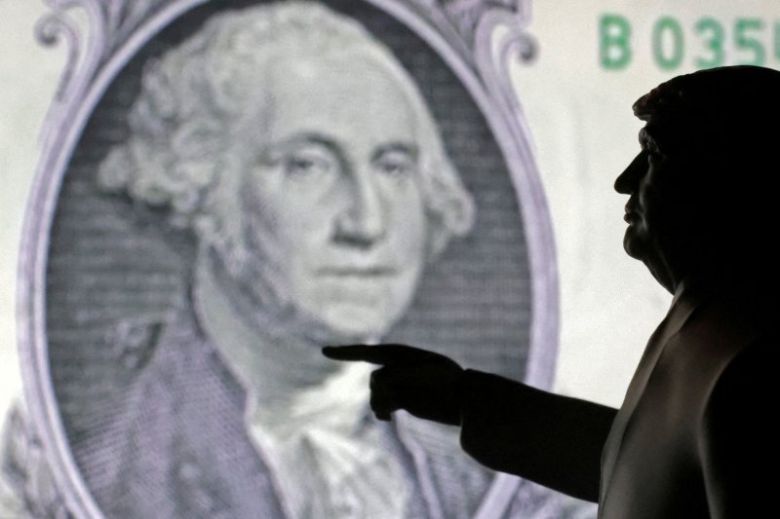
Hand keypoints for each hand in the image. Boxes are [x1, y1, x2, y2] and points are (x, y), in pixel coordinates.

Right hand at [322, 344, 463, 424]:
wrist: (464, 398)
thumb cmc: (447, 380)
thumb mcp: (422, 373)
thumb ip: (396, 376)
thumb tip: (376, 387)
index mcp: (400, 354)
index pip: (367, 352)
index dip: (344, 353)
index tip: (324, 352)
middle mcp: (395, 367)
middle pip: (374, 380)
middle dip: (383, 391)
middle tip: (401, 399)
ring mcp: (397, 384)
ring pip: (375, 395)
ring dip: (381, 404)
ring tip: (394, 412)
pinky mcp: (401, 400)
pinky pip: (382, 406)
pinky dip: (383, 411)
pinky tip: (388, 418)